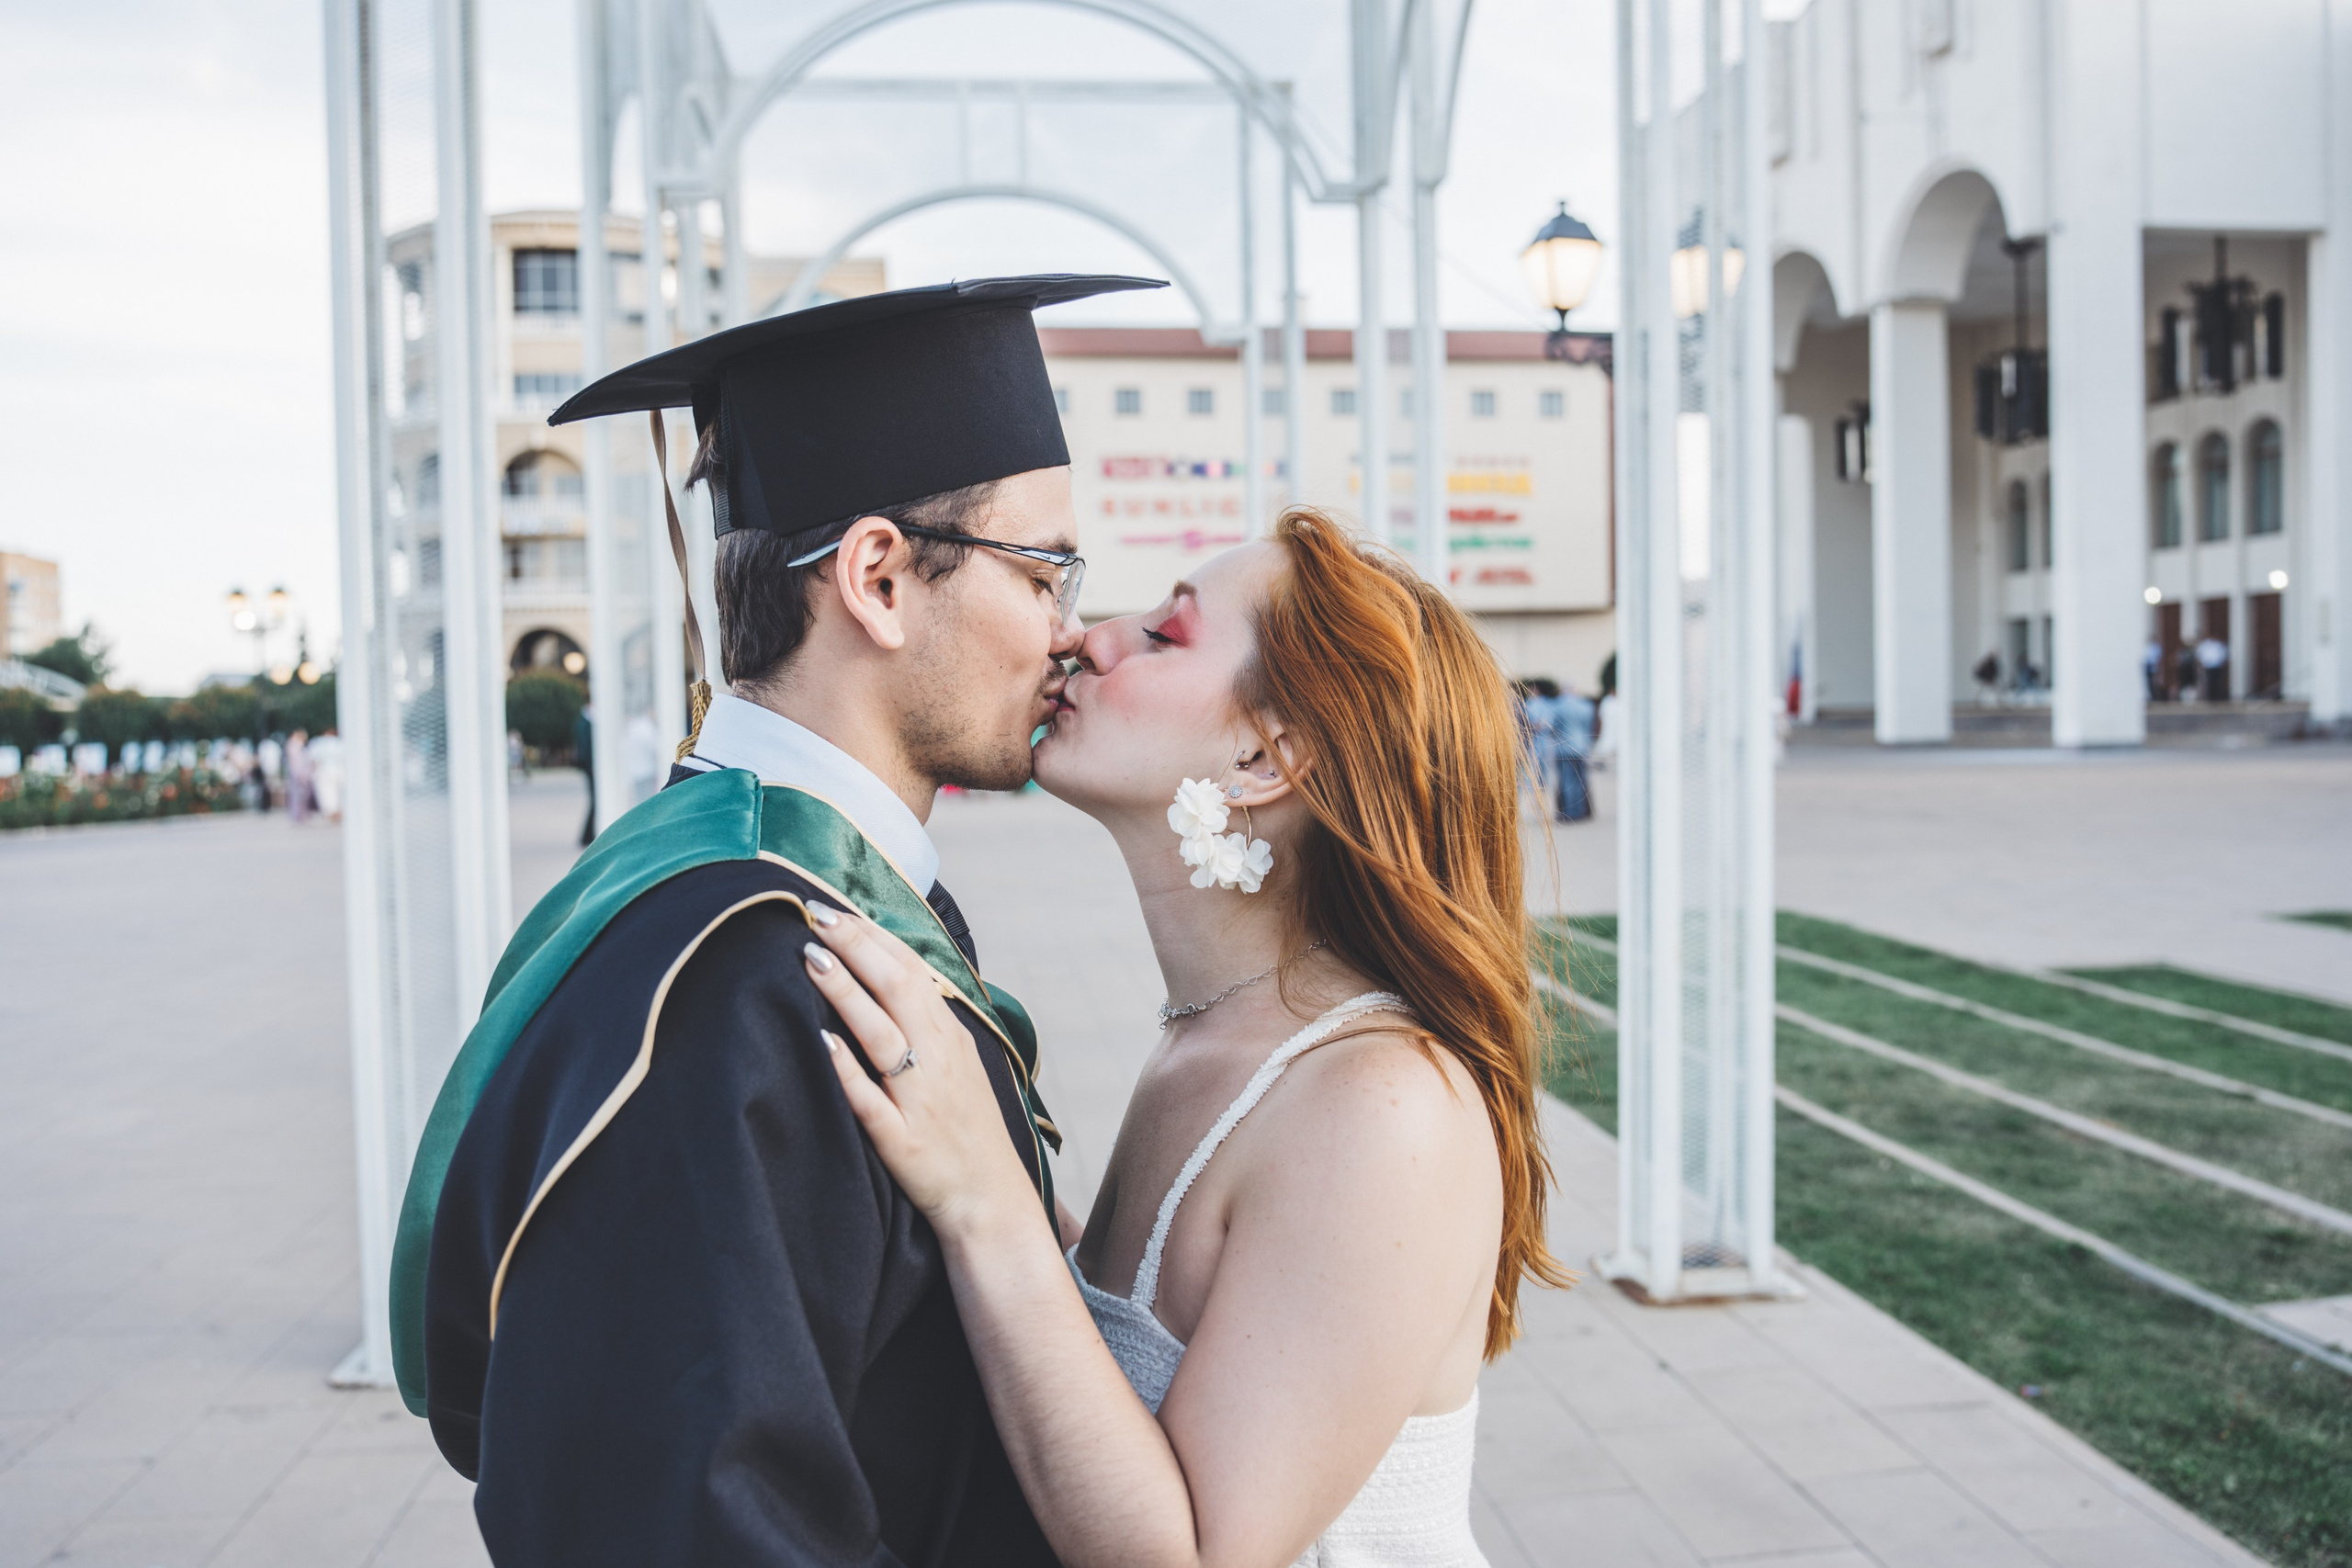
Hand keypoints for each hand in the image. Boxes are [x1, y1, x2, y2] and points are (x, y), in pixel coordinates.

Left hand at [802, 902, 1038, 1235]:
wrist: (990, 1201)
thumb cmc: (967, 1132)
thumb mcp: (959, 1066)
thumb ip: (929, 1023)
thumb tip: (894, 975)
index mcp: (951, 1038)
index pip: (912, 972)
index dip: (874, 938)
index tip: (836, 910)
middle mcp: (939, 1061)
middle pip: (898, 990)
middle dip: (856, 948)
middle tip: (816, 916)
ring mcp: (922, 1100)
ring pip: (882, 1035)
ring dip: (847, 994)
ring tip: (812, 959)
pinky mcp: (904, 1142)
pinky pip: (871, 1101)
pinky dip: (847, 1070)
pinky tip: (822, 1042)